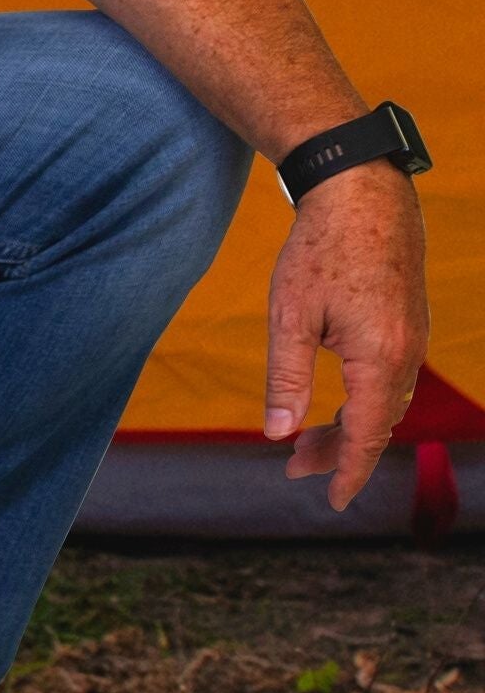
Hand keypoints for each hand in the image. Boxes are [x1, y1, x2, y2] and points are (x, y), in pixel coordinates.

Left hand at [264, 165, 429, 510]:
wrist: (360, 190)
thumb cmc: (319, 251)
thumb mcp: (289, 320)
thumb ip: (285, 381)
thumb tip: (278, 434)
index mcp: (379, 356)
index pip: (365, 435)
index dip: (347, 472)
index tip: (333, 502)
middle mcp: (407, 350)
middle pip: (377, 424)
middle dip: (339, 453)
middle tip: (294, 469)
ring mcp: (413, 335)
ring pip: (387, 402)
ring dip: (350, 428)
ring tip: (305, 443)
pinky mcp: (409, 321)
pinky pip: (393, 379)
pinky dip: (364, 401)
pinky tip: (334, 405)